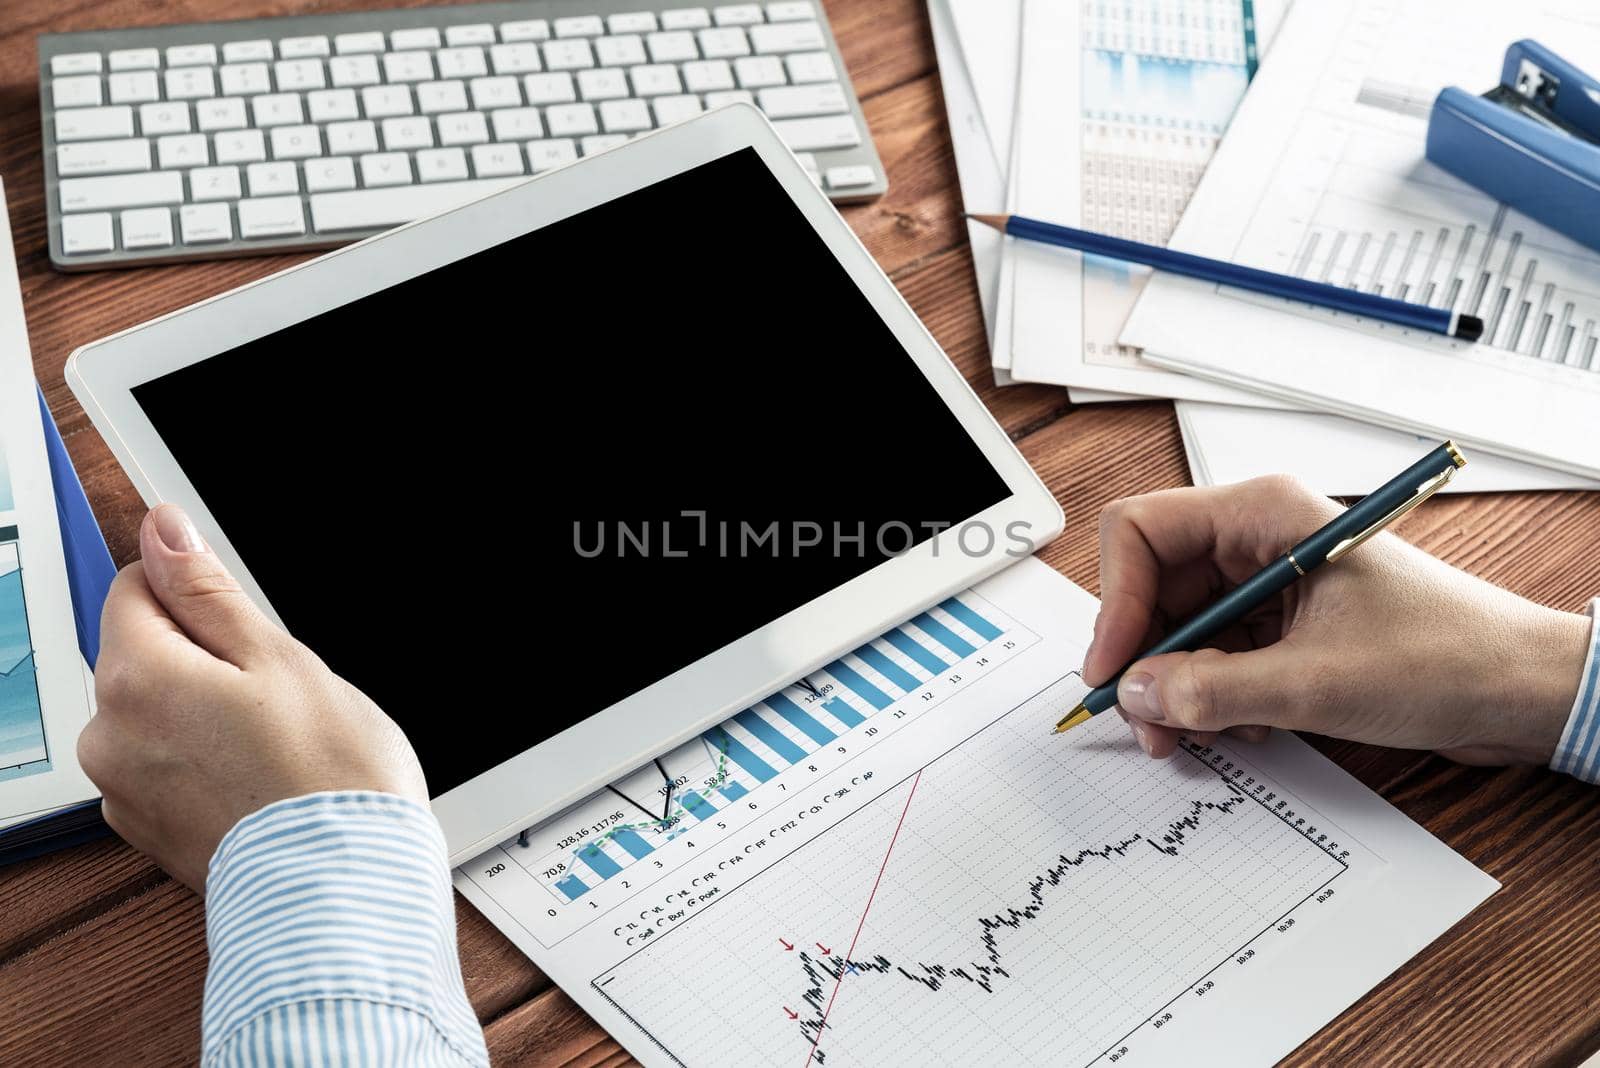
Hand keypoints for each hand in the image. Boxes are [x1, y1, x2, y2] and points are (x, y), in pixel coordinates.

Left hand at [78, 504, 426, 892]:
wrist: (341, 889)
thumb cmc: (326, 777)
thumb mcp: (280, 657)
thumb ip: (207, 590)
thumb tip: (162, 529)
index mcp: (136, 677)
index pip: (136, 587)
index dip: (200, 596)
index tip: (246, 626)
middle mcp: (108, 734)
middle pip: (144, 653)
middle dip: (204, 658)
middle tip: (276, 691)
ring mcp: (122, 790)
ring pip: (157, 712)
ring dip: (204, 712)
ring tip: (273, 742)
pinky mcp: (146, 831)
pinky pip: (165, 767)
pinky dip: (203, 762)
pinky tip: (258, 777)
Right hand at [1082, 476, 1591, 764]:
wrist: (1523, 692)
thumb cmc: (1450, 657)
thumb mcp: (1316, 683)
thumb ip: (1213, 690)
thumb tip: (1137, 693)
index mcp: (1265, 514)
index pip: (1142, 532)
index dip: (1116, 602)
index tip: (1114, 670)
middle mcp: (1258, 538)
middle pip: (1154, 586)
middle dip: (1144, 658)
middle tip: (1147, 722)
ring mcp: (1269, 582)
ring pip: (1179, 627)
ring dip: (1177, 686)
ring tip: (1196, 735)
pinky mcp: (1282, 624)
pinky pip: (1213, 653)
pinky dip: (1211, 695)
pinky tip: (1243, 726)